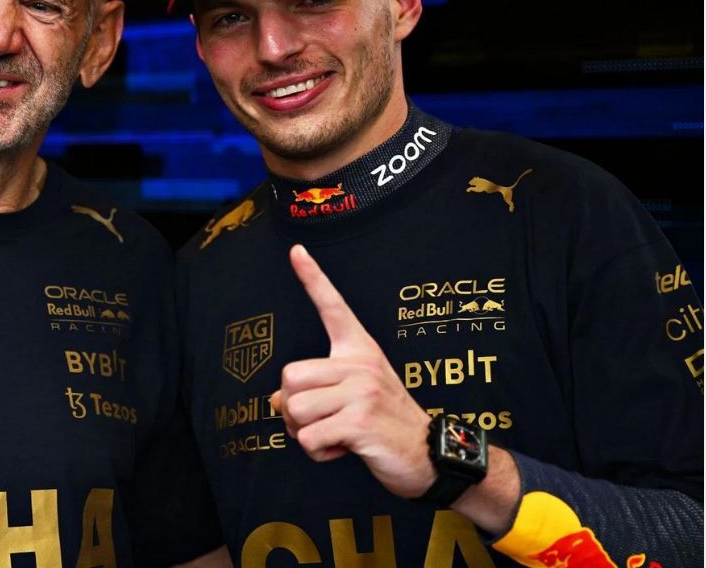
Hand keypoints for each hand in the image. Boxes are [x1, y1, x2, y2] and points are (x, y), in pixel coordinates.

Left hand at [271, 244, 434, 498]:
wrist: (429, 455)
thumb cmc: (384, 423)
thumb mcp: (352, 397)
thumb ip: (315, 390)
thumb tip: (276, 401)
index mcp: (359, 351)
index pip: (333, 307)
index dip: (313, 278)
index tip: (296, 250)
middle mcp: (361, 364)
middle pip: (290, 377)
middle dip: (293, 408)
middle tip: (320, 420)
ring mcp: (362, 392)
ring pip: (295, 409)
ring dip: (304, 433)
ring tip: (334, 435)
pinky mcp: (360, 422)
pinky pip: (309, 437)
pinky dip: (317, 452)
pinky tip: (343, 449)